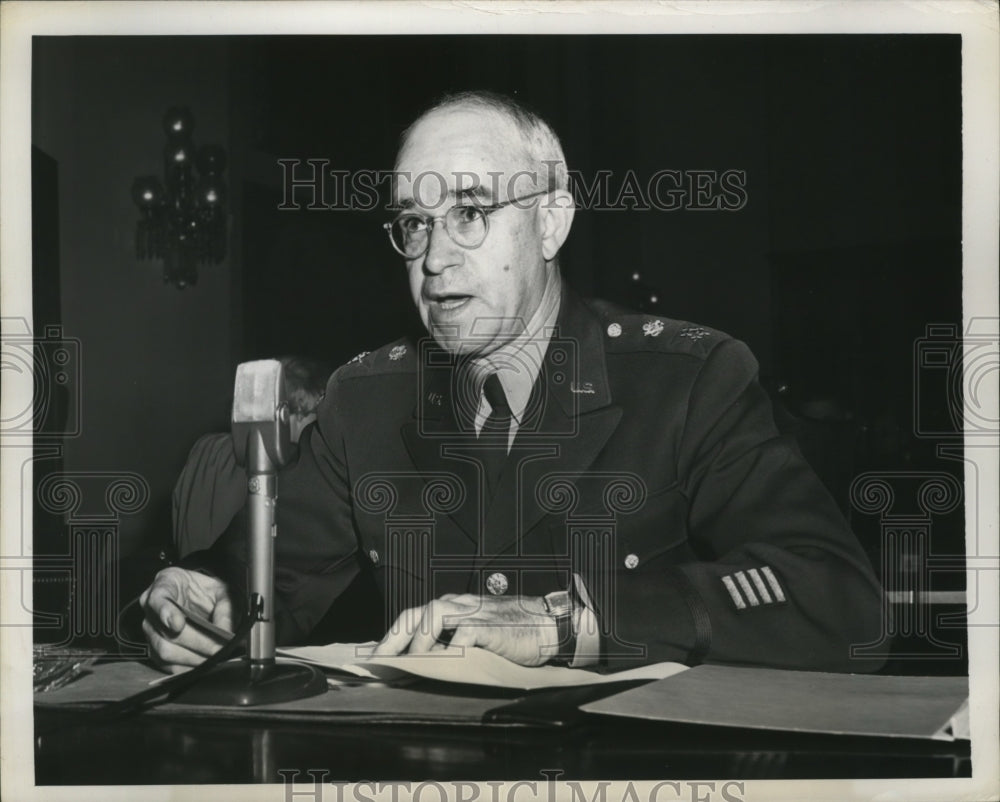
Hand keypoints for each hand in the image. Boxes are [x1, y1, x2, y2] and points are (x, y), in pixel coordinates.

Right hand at [139, 567, 233, 671]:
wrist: (198, 597)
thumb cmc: (207, 590)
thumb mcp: (222, 590)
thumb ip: (225, 609)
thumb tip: (226, 632)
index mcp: (166, 584)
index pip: (158, 598)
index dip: (166, 612)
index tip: (178, 624)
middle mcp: (151, 608)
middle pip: (166, 633)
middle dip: (196, 643)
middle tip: (218, 649)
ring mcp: (150, 630)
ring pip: (164, 651)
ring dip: (192, 658)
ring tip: (215, 658)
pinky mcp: (153, 649)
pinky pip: (166, 665)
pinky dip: (187, 668)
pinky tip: (204, 666)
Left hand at [373, 594, 558, 665]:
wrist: (549, 626)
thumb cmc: (514, 633)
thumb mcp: (478, 634)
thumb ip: (453, 641)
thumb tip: (423, 662)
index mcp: (455, 607)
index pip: (415, 616)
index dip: (393, 635)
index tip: (375, 656)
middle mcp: (460, 606)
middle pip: (417, 613)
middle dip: (394, 638)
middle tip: (380, 661)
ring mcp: (474, 613)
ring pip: (434, 615)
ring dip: (419, 641)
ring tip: (413, 664)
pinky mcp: (489, 626)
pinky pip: (462, 634)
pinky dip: (449, 649)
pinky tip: (444, 664)